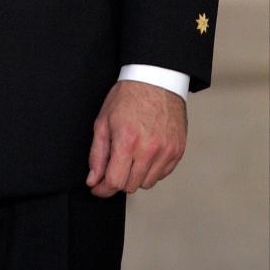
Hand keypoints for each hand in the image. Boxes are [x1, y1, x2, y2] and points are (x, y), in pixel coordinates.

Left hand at [86, 80, 186, 196]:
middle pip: (131, 186)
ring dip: (136, 176)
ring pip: (147, 183)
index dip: (103, 189)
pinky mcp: (178, 151)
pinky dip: (151, 170)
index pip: (115, 181)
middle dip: (118, 179)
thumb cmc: (127, 98)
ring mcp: (167, 151)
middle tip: (113, 166)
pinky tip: (145, 153)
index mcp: (127, 141)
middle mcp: (149, 149)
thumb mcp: (103, 121)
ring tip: (130, 156)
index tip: (97, 188)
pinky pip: (162, 174)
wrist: (156, 80)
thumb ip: (97, 154)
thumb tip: (93, 180)